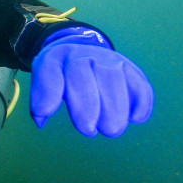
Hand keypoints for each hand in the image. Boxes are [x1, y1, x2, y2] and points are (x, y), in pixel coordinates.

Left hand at [30, 28, 152, 136]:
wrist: (83, 52)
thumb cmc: (61, 75)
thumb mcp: (45, 81)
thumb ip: (41, 99)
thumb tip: (41, 118)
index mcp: (55, 59)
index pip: (49, 71)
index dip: (47, 91)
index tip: (45, 112)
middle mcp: (83, 54)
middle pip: (83, 73)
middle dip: (86, 104)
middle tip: (88, 130)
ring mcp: (109, 59)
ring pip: (113, 78)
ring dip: (115, 107)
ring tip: (111, 130)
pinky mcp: (131, 69)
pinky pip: (140, 83)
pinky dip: (141, 102)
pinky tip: (135, 118)